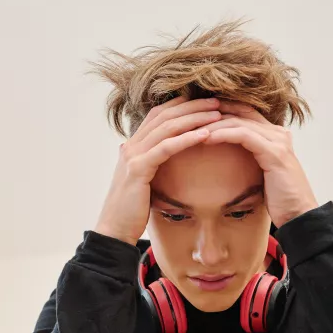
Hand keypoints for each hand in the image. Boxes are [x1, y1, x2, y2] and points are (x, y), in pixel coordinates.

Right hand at [95, 97, 221, 243]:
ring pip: (167, 127)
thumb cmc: (132, 210)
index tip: (206, 103)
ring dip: (194, 118)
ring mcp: (133, 155)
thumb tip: (167, 159)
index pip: (159, 114)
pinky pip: (166, 148)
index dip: (182, 104)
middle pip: (164, 115)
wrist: (114, 230)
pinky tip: (205, 135)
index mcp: (133, 146)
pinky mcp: (138, 169)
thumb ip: (152, 164)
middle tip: (217, 102)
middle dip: (192, 106)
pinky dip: (186, 139)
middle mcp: (131, 145)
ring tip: (217, 114)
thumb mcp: (143, 181)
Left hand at [201, 103, 317, 227]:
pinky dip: (224, 135)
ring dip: (214, 124)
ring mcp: (278, 141)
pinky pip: (244, 136)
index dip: (221, 110)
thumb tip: (227, 157)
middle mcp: (278, 133)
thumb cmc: (279, 199)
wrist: (299, 215)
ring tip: (193, 130)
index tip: (197, 116)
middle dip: (214, 113)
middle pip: (241, 112)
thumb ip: (250, 159)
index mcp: (275, 136)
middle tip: (190, 118)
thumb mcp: (261, 173)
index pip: (245, 112)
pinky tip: (208, 139)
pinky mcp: (275, 152)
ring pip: (240, 122)